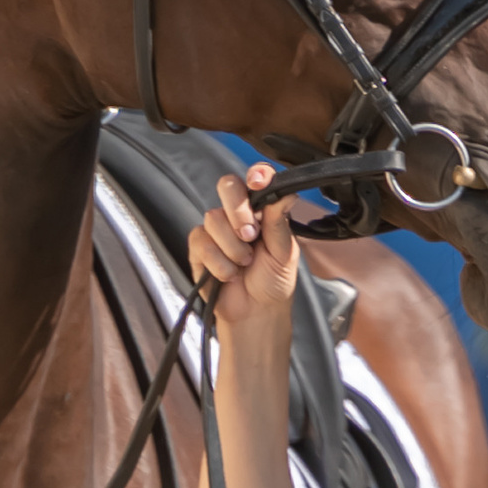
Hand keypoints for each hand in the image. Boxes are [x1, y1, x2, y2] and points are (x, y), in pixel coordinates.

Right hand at [189, 163, 300, 334]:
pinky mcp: (199, 248)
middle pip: (228, 186)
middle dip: (238, 210)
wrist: (257, 312)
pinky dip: (219, 263)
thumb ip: (279, 221)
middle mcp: (237, 214)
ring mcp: (216, 229)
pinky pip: (202, 242)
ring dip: (233, 247)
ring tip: (245, 264)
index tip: (259, 181)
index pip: (256, 179)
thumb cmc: (273, 280)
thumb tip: (288, 192)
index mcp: (261, 209)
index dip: (256, 175)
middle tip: (252, 236)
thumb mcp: (284, 251)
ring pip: (214, 218)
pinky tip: (230, 275)